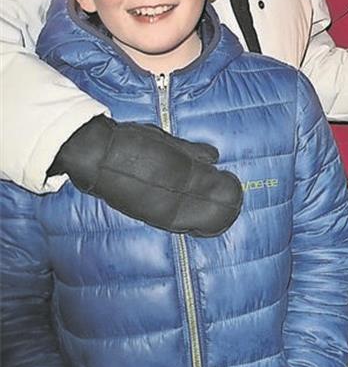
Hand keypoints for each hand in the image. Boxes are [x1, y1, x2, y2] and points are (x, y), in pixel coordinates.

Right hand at [49, 115, 242, 236]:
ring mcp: (164, 212)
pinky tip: (196, 215)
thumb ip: (192, 152)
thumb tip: (214, 157)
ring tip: (215, 206)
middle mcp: (177, 198)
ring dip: (211, 217)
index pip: (222, 191)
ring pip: (200, 223)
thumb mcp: (168, 141)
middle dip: (226, 207)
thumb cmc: (134, 142)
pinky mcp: (151, 218)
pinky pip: (180, 225)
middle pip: (217, 214)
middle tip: (229, 198)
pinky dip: (193, 221)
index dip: (231, 191)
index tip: (231, 183)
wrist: (97, 156)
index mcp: (186, 174)